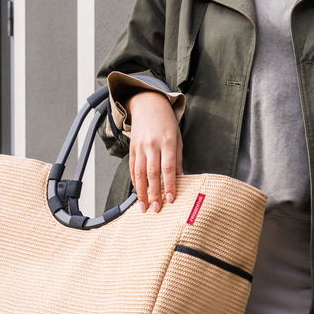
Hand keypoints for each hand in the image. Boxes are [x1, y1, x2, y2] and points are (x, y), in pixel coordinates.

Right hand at [127, 91, 182, 211]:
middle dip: (154, 193)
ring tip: (144, 206)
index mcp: (167, 142)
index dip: (170, 185)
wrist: (148, 105)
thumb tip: (180, 179)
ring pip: (140, 173)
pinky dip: (135, 182)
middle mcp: (152, 145)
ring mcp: (140, 147)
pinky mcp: (132, 148)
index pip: (168, 168)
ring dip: (141, 192)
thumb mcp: (178, 138)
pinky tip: (137, 193)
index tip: (171, 199)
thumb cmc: (166, 123)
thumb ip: (178, 159)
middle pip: (153, 173)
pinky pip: (133, 168)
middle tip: (156, 208)